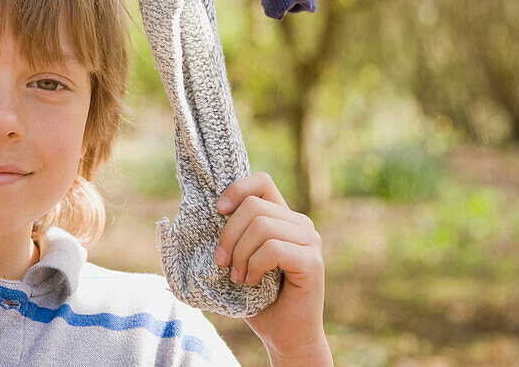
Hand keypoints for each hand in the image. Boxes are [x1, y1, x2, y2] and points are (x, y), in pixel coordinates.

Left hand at [214, 173, 332, 366]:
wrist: (286, 337)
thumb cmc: (260, 299)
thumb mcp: (241, 258)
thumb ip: (235, 233)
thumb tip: (206, 208)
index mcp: (284, 217)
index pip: (262, 182)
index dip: (236, 190)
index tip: (217, 211)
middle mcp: (301, 224)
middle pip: (253, 206)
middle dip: (229, 235)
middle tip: (222, 263)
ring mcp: (310, 241)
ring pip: (261, 226)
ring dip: (240, 255)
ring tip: (239, 277)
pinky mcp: (312, 262)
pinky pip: (272, 249)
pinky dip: (254, 266)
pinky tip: (252, 282)